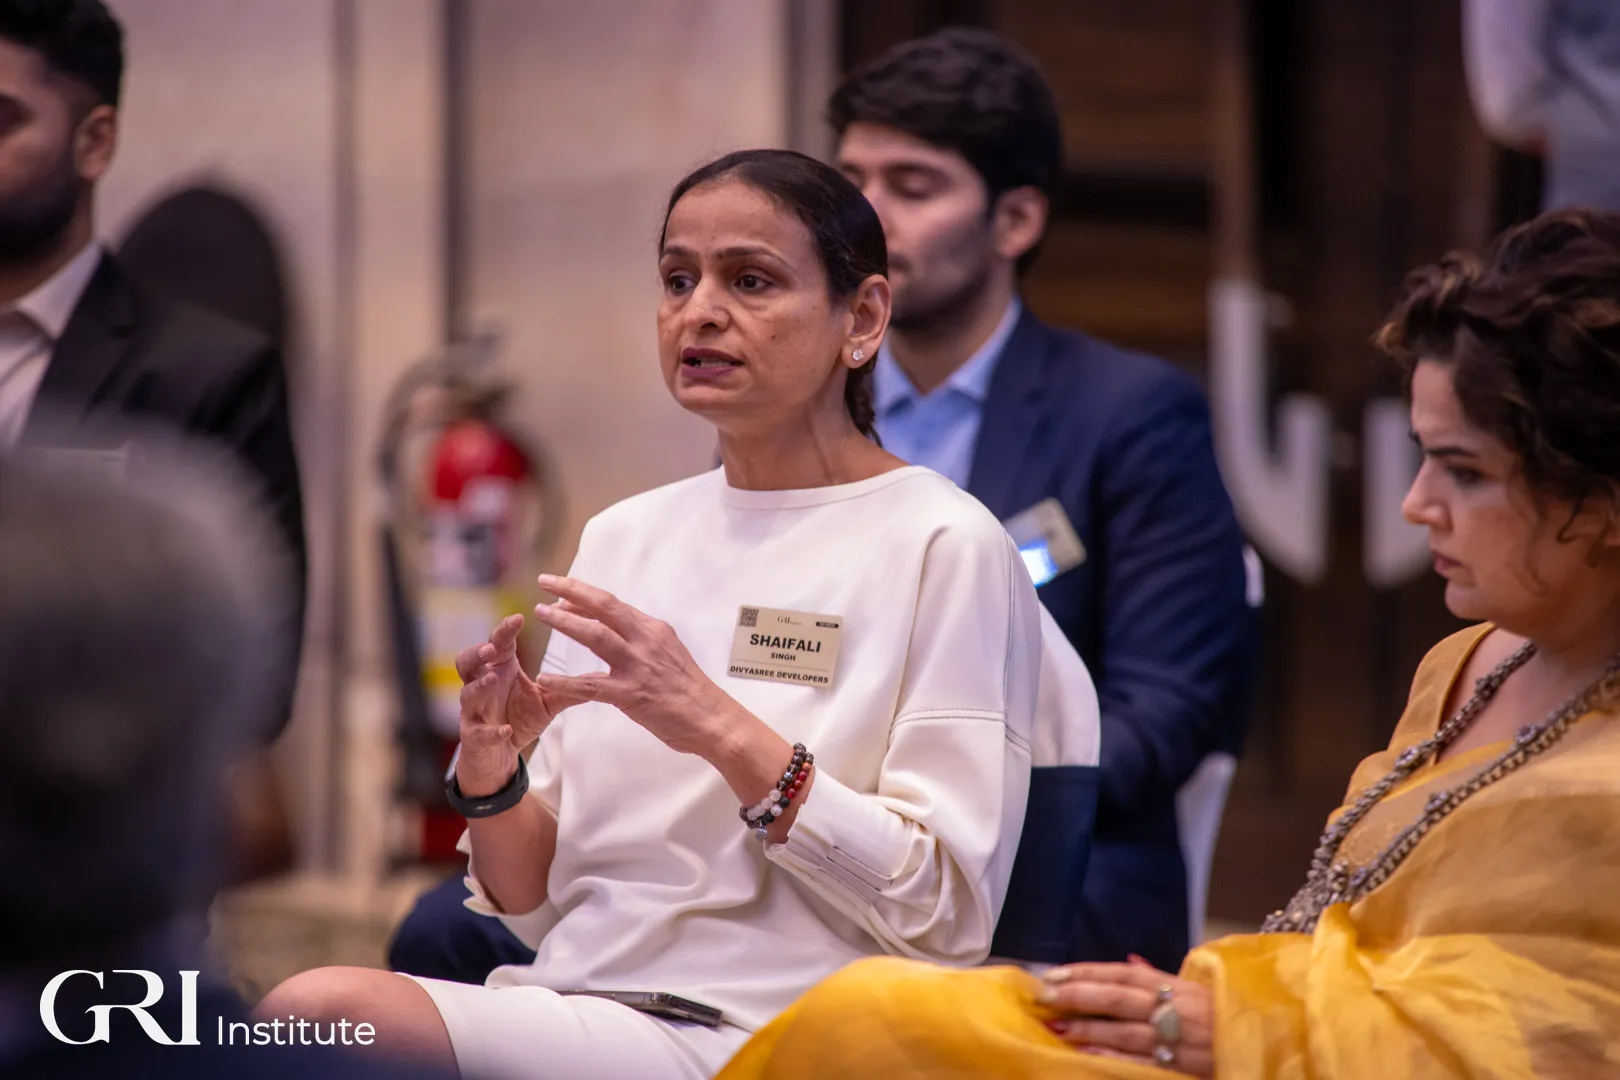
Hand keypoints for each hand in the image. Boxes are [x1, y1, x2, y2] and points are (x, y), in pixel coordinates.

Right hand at [454, 613, 586, 797]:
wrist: (501, 755)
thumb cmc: (519, 718)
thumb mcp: (548, 702)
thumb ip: (569, 687)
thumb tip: (601, 673)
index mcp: (501, 670)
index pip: (498, 644)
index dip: (504, 630)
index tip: (519, 617)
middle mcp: (482, 686)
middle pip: (469, 662)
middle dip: (477, 653)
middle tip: (492, 648)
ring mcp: (475, 711)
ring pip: (467, 694)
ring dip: (479, 686)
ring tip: (493, 679)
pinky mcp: (474, 737)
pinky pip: (478, 732)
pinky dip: (491, 731)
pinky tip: (505, 730)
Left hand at [529, 575, 731, 755]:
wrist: (712, 719)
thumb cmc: (691, 691)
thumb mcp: (670, 653)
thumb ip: (644, 642)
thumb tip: (618, 633)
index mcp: (654, 630)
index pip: (613, 605)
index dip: (584, 594)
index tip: (561, 591)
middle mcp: (646, 640)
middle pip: (604, 606)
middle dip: (572, 591)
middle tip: (545, 582)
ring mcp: (638, 666)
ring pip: (595, 635)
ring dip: (566, 622)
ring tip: (542, 614)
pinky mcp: (631, 694)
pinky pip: (591, 685)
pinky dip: (565, 681)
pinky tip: (544, 678)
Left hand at [1035, 958, 1213, 1075]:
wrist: (1273, 1043)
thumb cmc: (1228, 1017)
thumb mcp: (1196, 992)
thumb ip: (1159, 978)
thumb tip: (1128, 961)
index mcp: (1177, 986)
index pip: (1124, 975)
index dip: (1087, 972)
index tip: (1053, 973)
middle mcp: (1176, 1008)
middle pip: (1120, 997)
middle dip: (1079, 995)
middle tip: (1043, 994)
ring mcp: (1181, 1039)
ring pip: (1127, 1030)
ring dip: (1089, 1028)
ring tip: (1057, 1025)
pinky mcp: (1184, 1066)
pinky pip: (1144, 1061)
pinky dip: (1114, 1057)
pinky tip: (1088, 1054)